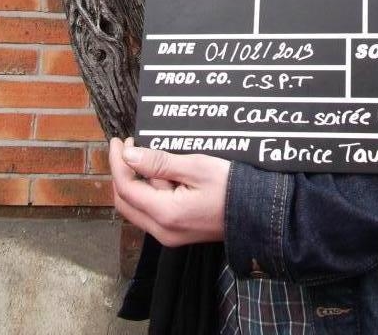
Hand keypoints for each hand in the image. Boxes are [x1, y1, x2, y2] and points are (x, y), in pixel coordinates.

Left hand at [109, 137, 229, 245]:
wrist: (258, 214)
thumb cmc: (231, 187)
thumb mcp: (197, 167)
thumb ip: (160, 163)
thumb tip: (129, 156)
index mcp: (165, 214)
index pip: (126, 188)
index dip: (118, 163)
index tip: (119, 141)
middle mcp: (162, 231)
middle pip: (126, 202)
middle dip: (121, 173)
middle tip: (127, 147)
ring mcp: (170, 235)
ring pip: (138, 208)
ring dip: (136, 182)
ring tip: (147, 155)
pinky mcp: (178, 233)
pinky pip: (152, 212)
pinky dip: (149, 192)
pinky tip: (161, 174)